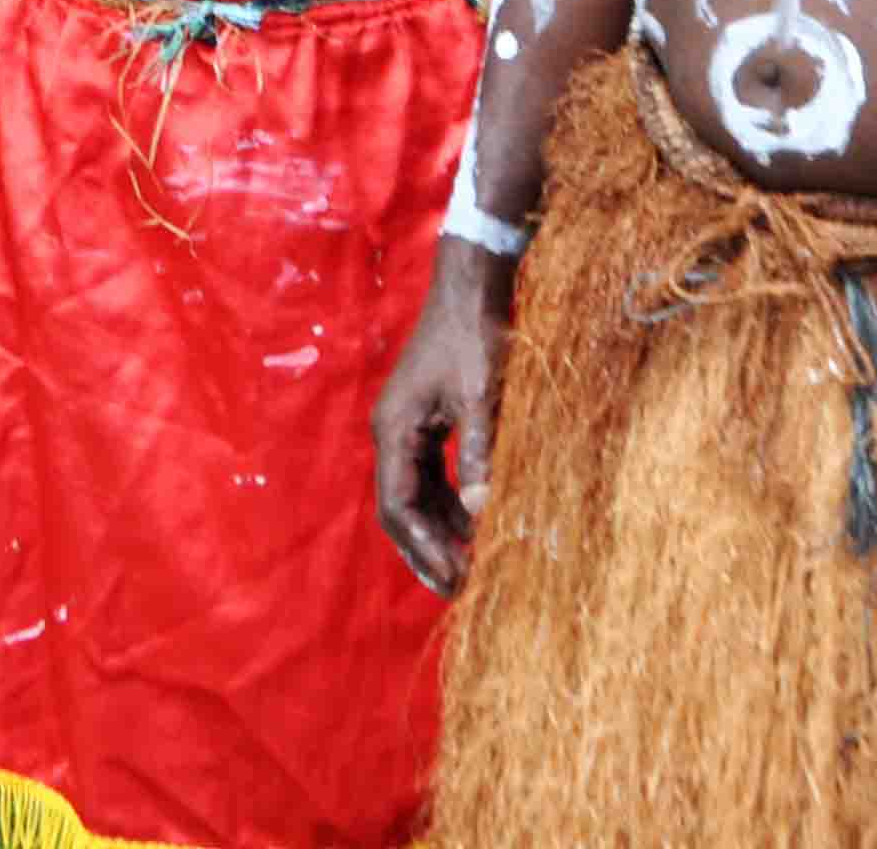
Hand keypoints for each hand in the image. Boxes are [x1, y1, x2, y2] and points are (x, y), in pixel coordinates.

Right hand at [372, 245, 511, 595]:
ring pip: (415, 494)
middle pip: (399, 507)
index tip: (454, 579)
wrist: (470, 286)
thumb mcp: (483, 398)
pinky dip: (449, 504)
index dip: (424, 548)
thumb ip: (480, 454)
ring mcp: (407, 427)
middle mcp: (392, 432)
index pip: (398, 506)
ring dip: (438, 530)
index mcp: (395, 430)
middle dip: (426, 550)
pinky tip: (474, 524)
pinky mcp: (426, 420)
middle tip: (458, 589)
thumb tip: (484, 513)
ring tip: (467, 567)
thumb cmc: (474, 337)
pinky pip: (431, 475)